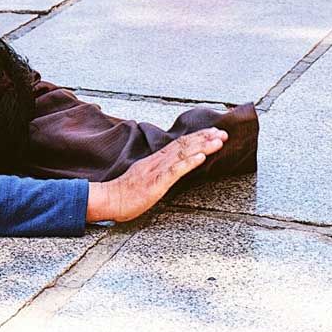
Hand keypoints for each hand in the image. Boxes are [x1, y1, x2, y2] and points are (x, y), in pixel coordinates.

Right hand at [86, 128, 227, 222]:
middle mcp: (156, 161)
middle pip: (183, 145)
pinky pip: (174, 171)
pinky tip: (200, 157)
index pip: (178, 144)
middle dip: (204, 138)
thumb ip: (156, 171)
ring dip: (201, 146)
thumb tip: (171, 168)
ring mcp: (156, 171)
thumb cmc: (124, 193)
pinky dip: (188, 163)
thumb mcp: (142, 176)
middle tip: (223, 132)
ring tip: (218, 141)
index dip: (196, 137)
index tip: (212, 132)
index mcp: (154, 160)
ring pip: (181, 154)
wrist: (109, 199)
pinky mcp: (155, 183)